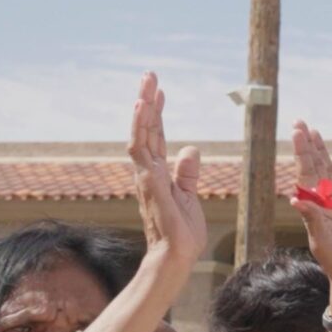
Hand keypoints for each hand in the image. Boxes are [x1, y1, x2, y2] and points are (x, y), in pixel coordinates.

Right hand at [129, 72, 207, 291]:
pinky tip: (144, 107)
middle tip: (149, 74)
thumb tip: (191, 148)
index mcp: (158, 172)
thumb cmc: (182, 232)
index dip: (157, 113)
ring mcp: (146, 175)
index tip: (160, 91)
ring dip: (143, 108)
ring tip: (146, 84)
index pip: (155, 136)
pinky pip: (141, 149)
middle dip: (148, 101)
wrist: (178, 256)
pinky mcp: (149, 181)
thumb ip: (187, 172)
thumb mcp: (189, 195)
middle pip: (146, 129)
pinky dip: (141, 126)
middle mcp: (148, 170)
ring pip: (140, 134)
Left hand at [288, 122, 331, 323]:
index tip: (297, 132)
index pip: (306, 174)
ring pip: (329, 173)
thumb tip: (296, 198)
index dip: (302, 152)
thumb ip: (313, 220)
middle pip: (314, 169)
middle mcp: (324, 204)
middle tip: (300, 123)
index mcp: (315, 209)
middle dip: (307, 146)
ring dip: (321, 153)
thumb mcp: (324, 243)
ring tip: (315, 132)